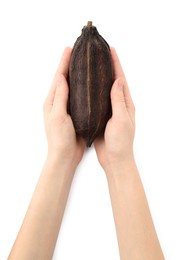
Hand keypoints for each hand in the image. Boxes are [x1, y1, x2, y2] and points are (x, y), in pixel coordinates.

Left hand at [43, 47, 84, 169]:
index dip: (64, 62)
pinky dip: (84, 89)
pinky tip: (91, 85)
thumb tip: (61, 77)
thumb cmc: (59, 138)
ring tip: (86, 64)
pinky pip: (80, 98)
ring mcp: (68, 108)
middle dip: (70, 65)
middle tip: (79, 52)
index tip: (70, 49)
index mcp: (52, 101)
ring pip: (74, 88)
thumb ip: (60, 97)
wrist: (65, 155)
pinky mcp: (76, 114)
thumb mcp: (57, 116)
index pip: (58, 77)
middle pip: (65, 80)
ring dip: (78, 75)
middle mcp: (59, 102)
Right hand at [94, 48, 134, 172]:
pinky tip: (86, 87)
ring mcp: (110, 110)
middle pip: (113, 81)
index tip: (110, 50)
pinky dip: (93, 91)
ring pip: (104, 90)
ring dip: (99, 78)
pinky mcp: (101, 116)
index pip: (120, 79)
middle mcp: (118, 104)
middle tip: (99, 54)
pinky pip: (97, 100)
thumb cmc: (120, 142)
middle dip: (107, 67)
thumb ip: (118, 100)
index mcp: (126, 103)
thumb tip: (117, 80)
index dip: (116, 64)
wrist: (114, 159)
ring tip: (91, 66)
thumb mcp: (121, 120)